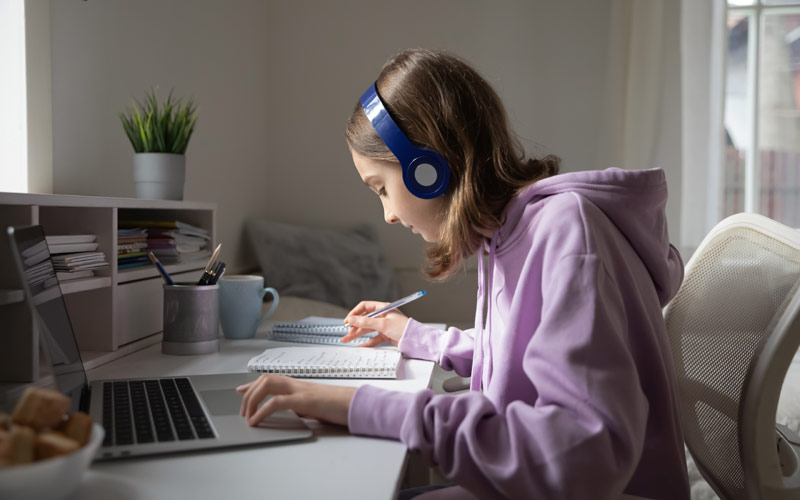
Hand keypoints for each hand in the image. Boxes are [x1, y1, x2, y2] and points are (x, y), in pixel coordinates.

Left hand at [237, 375, 356, 426]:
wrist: (357, 405)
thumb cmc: (339, 407)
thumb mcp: (316, 407)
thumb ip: (302, 406)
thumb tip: (293, 412)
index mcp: (300, 385)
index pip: (272, 379)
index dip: (253, 384)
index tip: (240, 390)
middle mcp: (298, 384)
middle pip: (266, 379)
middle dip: (249, 394)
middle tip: (243, 411)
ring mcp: (300, 390)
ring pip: (268, 384)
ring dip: (253, 400)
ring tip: (247, 416)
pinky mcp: (304, 400)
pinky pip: (276, 402)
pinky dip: (262, 411)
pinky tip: (256, 421)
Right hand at [342, 300, 409, 346]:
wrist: (415, 340)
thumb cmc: (403, 328)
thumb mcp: (382, 324)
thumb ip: (366, 322)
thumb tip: (352, 319)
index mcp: (383, 308)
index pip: (365, 307)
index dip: (355, 313)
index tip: (347, 321)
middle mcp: (383, 315)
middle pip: (365, 319)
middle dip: (355, 326)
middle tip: (346, 333)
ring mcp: (384, 325)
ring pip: (368, 329)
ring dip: (358, 334)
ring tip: (347, 340)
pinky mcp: (386, 334)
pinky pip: (373, 337)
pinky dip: (367, 341)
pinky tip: (360, 346)